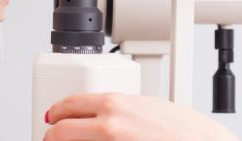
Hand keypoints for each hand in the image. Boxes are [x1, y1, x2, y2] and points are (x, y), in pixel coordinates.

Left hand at [42, 93, 238, 140]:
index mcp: (116, 105)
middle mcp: (108, 126)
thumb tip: (104, 115)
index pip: (69, 105)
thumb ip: (122, 109)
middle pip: (58, 132)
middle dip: (52, 136)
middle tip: (52, 138)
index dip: (56, 113)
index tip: (52, 117)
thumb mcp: (151, 108)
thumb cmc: (190, 134)